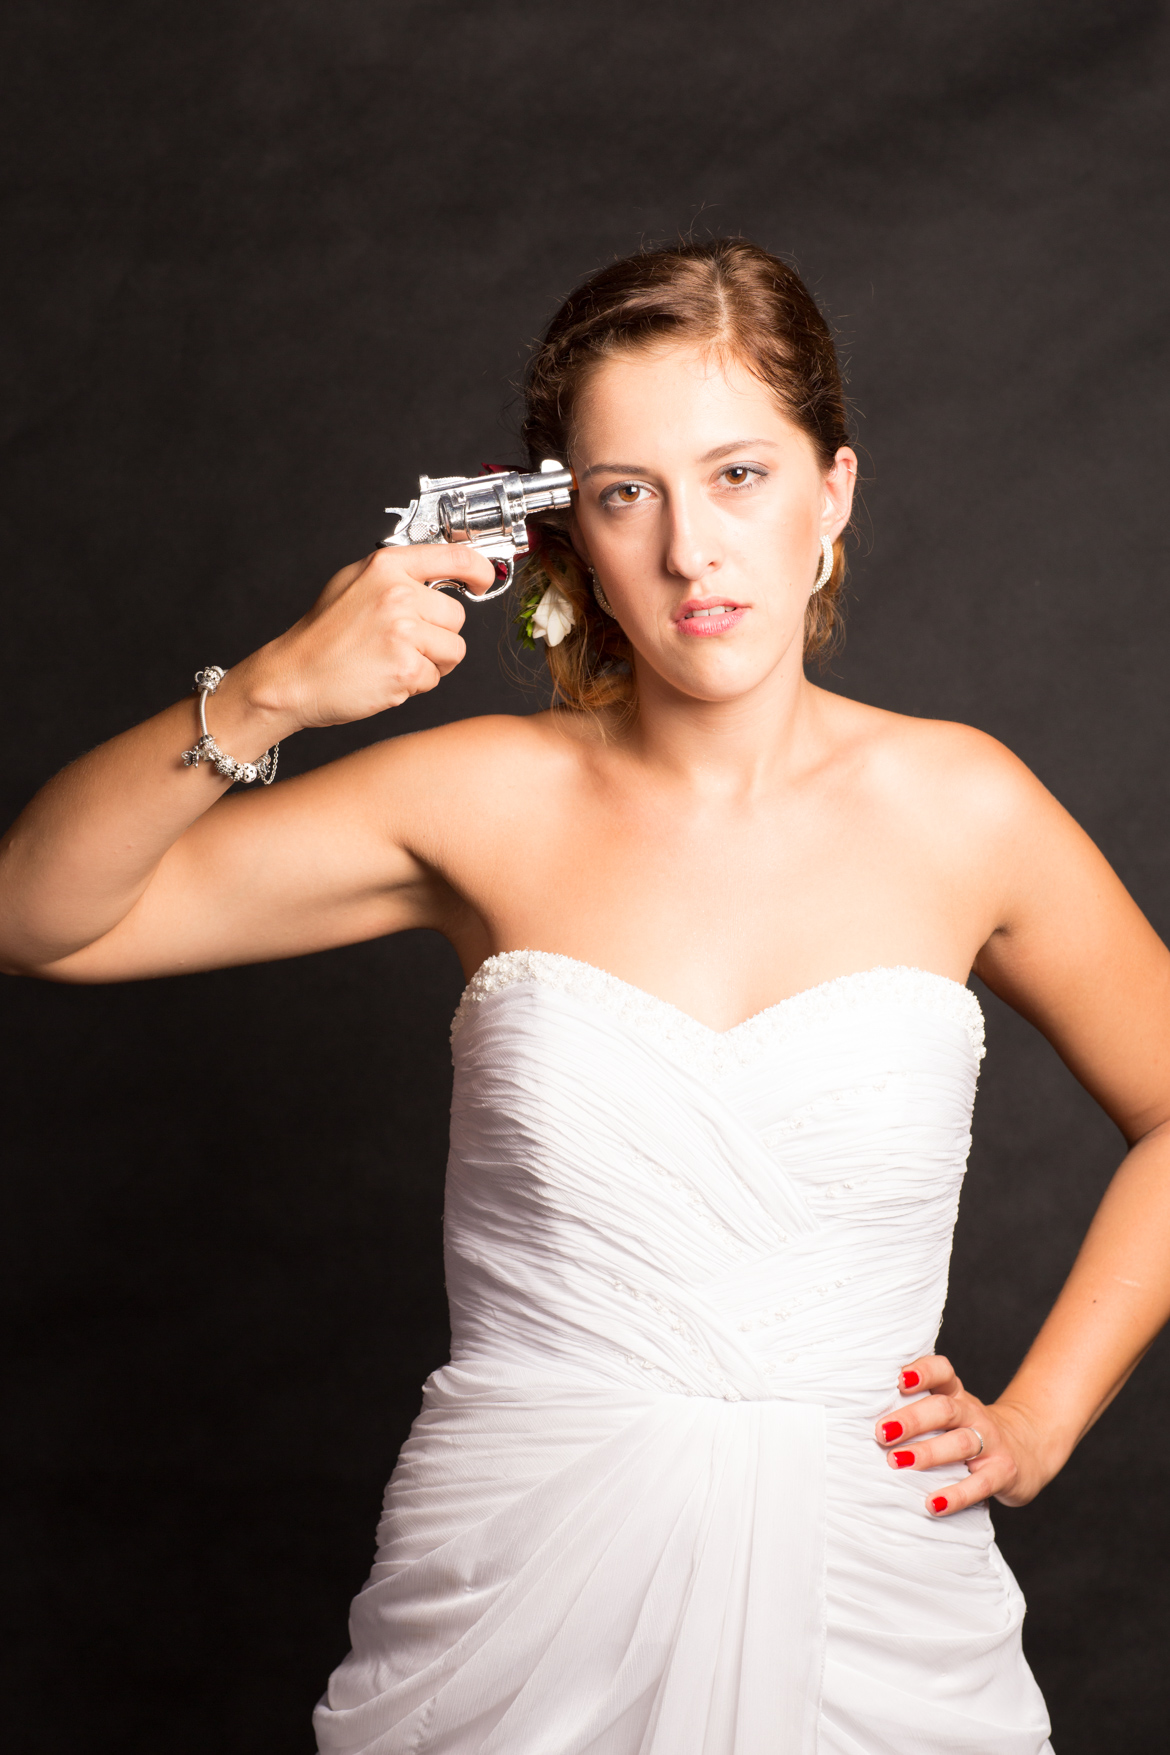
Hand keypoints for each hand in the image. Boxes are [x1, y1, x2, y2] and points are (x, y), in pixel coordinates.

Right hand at [235, 543, 497, 735]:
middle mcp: (397, 593)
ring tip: (393, 660)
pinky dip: (415, 684)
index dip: (478, 570)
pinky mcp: (406, 667)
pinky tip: (385, 677)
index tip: (484, 579)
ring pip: (454, 649)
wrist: (292, 677)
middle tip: (401, 643)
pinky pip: (435, 678)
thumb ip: (396, 576)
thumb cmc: (322, 636)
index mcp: (386, 566)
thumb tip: (441, 576)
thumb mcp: (353, 583)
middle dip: (438, 634)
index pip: (453, 556)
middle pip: (457, 615)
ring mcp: (403, 630)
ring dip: (432, 662)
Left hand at [873, 1353, 1052, 1517]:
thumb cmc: (968, 1431)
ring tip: (897, 1462)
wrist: (1026, 1449)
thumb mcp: (948, 1412)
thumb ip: (915, 1409)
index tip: (898, 1378)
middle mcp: (973, 1413)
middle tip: (882, 1432)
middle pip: (944, 1408)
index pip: (942, 1372)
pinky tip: (932, 1504)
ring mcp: (991, 1441)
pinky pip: (980, 1483)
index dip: (922, 1371)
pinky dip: (956, 1495)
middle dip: (912, 1419)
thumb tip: (857, 1418)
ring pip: (960, 1442)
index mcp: (955, 1394)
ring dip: (927, 1452)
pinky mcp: (1004, 1471)